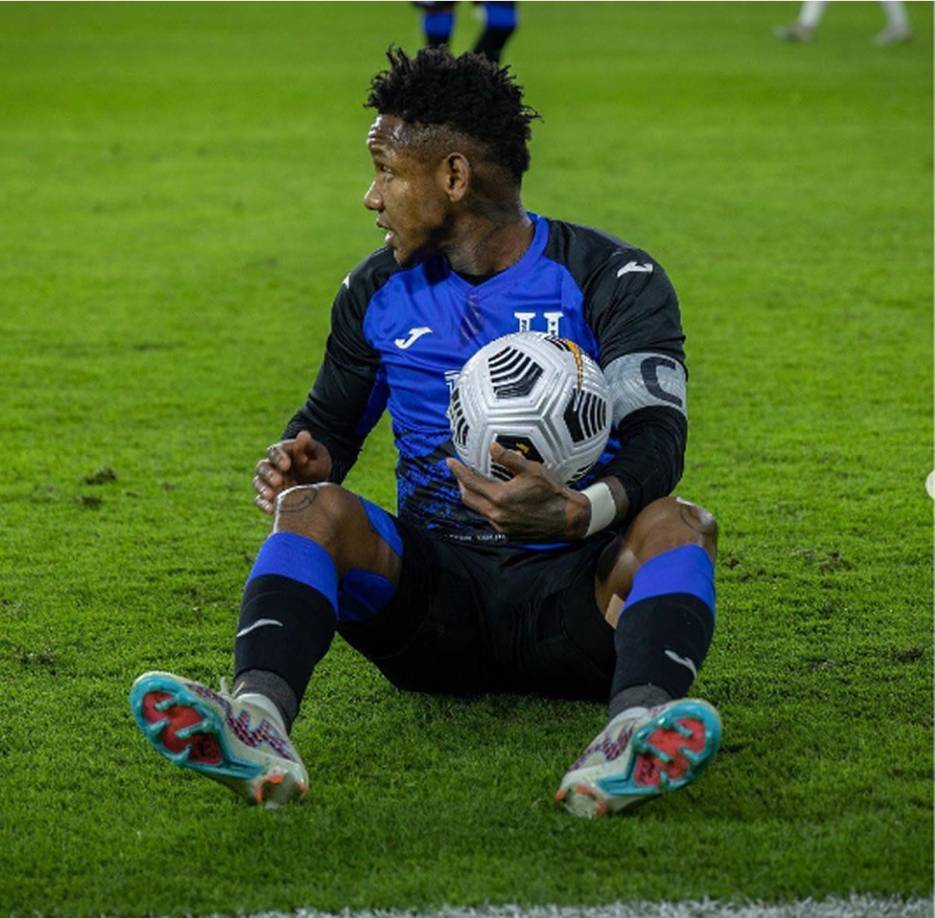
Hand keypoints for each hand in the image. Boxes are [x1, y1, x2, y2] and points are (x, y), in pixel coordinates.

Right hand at [253, 430, 332, 513]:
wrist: (317, 481)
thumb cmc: (316, 464)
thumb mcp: (316, 455)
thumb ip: (307, 449)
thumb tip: (304, 434)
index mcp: (281, 452)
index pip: (274, 451)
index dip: (278, 457)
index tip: (287, 465)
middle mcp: (271, 466)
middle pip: (262, 467)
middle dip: (269, 474)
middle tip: (279, 481)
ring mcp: (267, 482)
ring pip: (258, 483)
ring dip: (263, 489)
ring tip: (271, 495)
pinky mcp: (268, 497)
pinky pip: (259, 500)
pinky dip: (263, 504)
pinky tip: (271, 509)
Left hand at [445, 442, 590, 539]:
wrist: (568, 519)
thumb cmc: (551, 492)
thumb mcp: (532, 470)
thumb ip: (510, 459)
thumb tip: (492, 446)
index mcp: (499, 498)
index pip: (470, 482)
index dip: (458, 471)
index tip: (450, 462)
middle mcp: (496, 515)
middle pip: (468, 498)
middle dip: (461, 484)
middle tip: (460, 472)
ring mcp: (501, 527)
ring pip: (478, 510)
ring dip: (473, 496)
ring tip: (474, 484)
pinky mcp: (508, 534)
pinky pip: (490, 519)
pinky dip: (485, 507)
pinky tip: (492, 499)